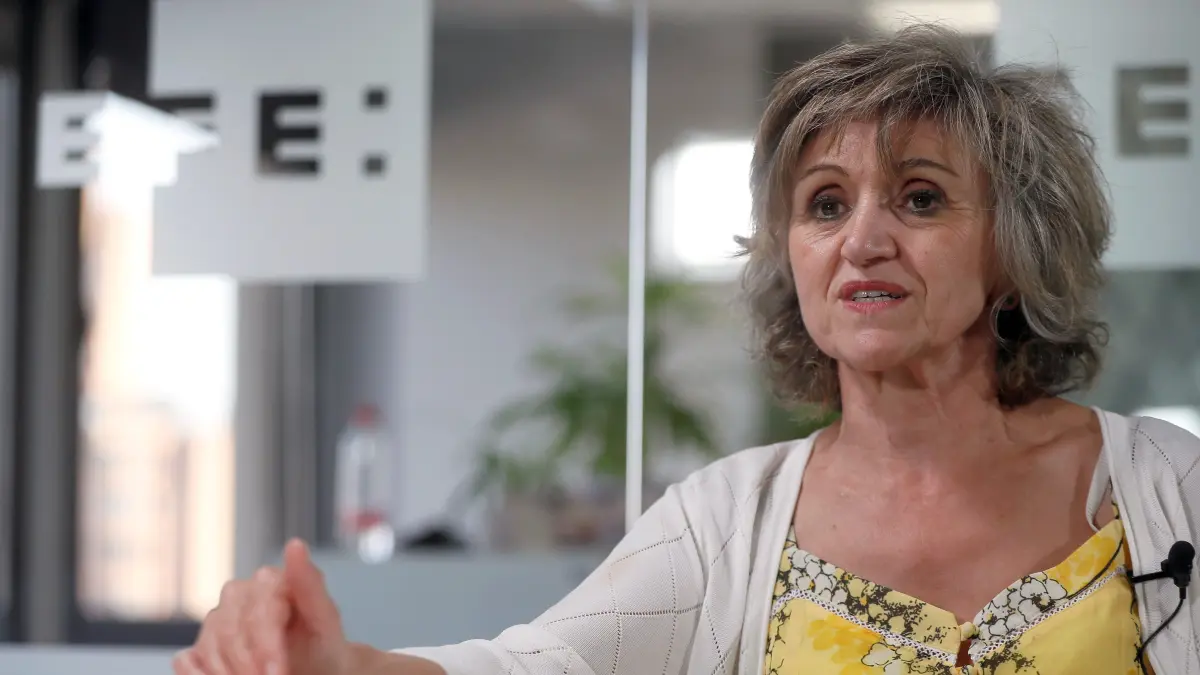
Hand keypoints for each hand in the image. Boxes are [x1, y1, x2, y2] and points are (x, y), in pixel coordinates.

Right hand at [174, 539, 351, 674]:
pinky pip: (188, 660)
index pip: (258, 611)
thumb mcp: (325, 619)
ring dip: (227, 673)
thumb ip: (310, 584)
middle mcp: (240, 594)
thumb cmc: (322, 644)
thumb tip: (294, 544)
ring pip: (210, 646)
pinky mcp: (205, 643)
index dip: (266, 646)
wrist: (316, 668)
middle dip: (249, 665)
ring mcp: (219, 618)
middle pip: (230, 630)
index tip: (277, 673)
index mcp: (270, 580)